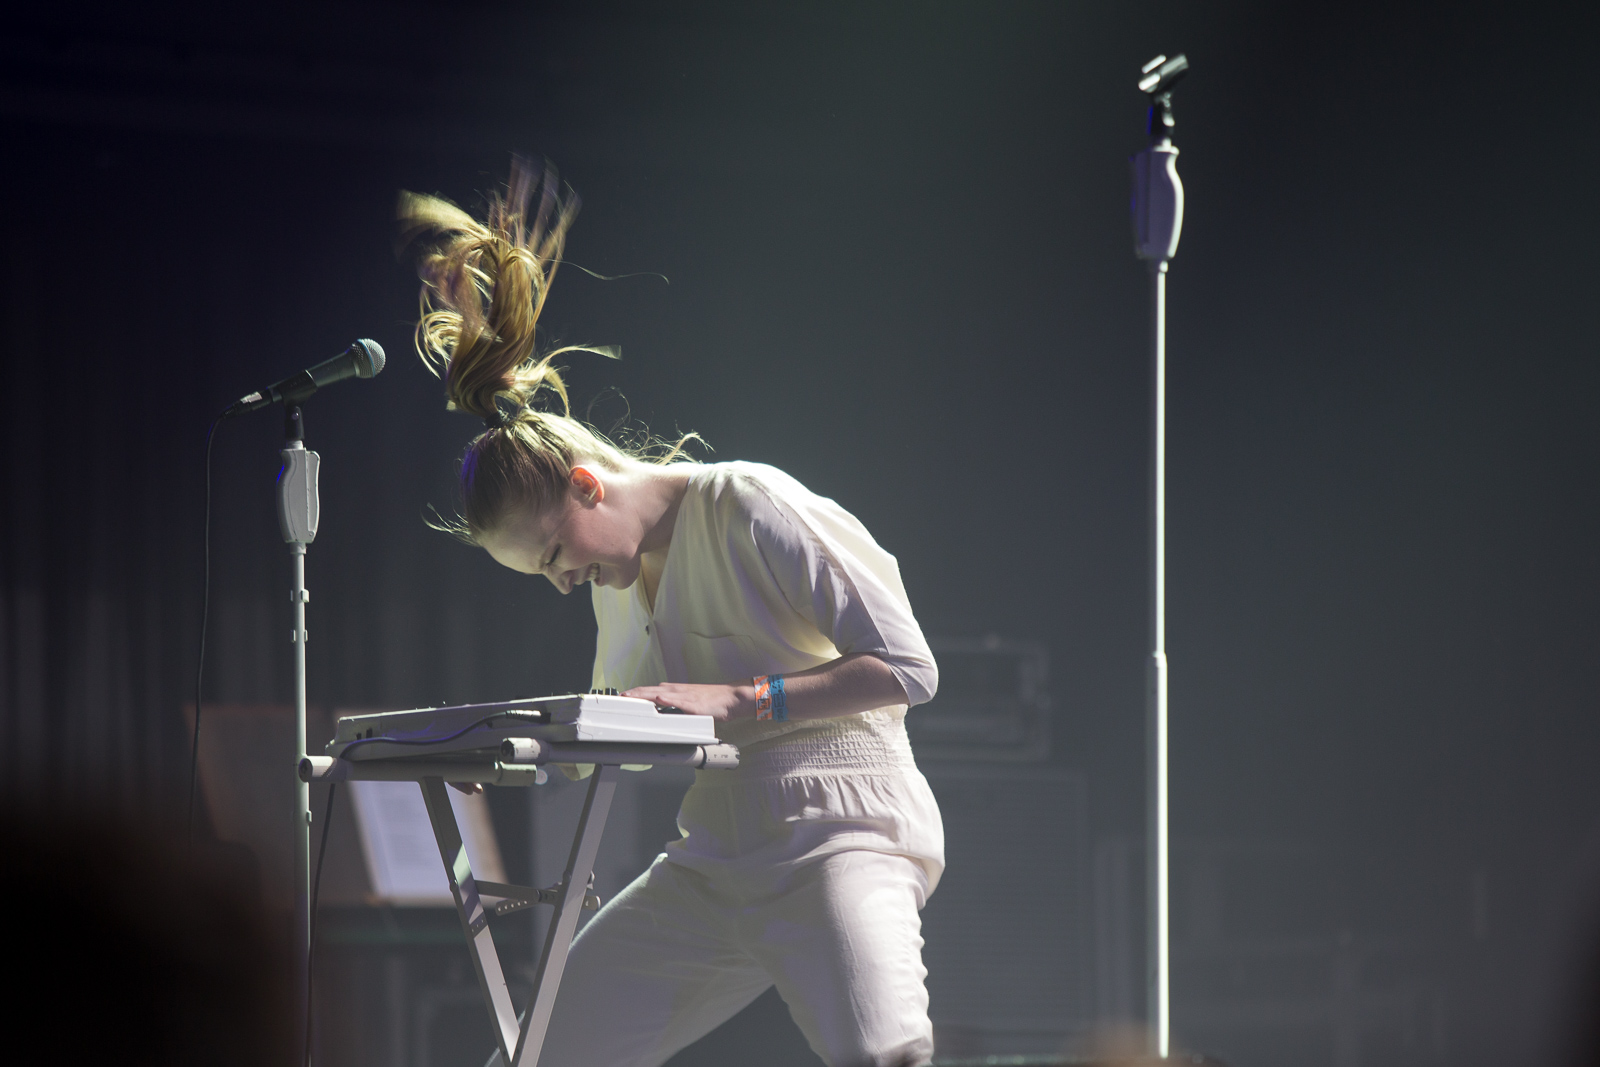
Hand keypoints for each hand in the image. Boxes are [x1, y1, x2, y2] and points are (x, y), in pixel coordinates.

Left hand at [623, 682, 753, 721]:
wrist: (730, 698)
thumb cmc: (710, 701)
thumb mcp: (686, 702)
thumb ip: (672, 704)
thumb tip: (659, 709)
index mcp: (674, 691)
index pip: (649, 691)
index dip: (635, 693)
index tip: (621, 697)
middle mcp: (677, 691)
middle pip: (650, 691)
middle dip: (634, 694)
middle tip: (619, 697)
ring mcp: (685, 696)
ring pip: (661, 694)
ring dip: (645, 695)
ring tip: (631, 696)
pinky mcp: (695, 705)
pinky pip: (680, 701)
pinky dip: (669, 699)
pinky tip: (660, 698)